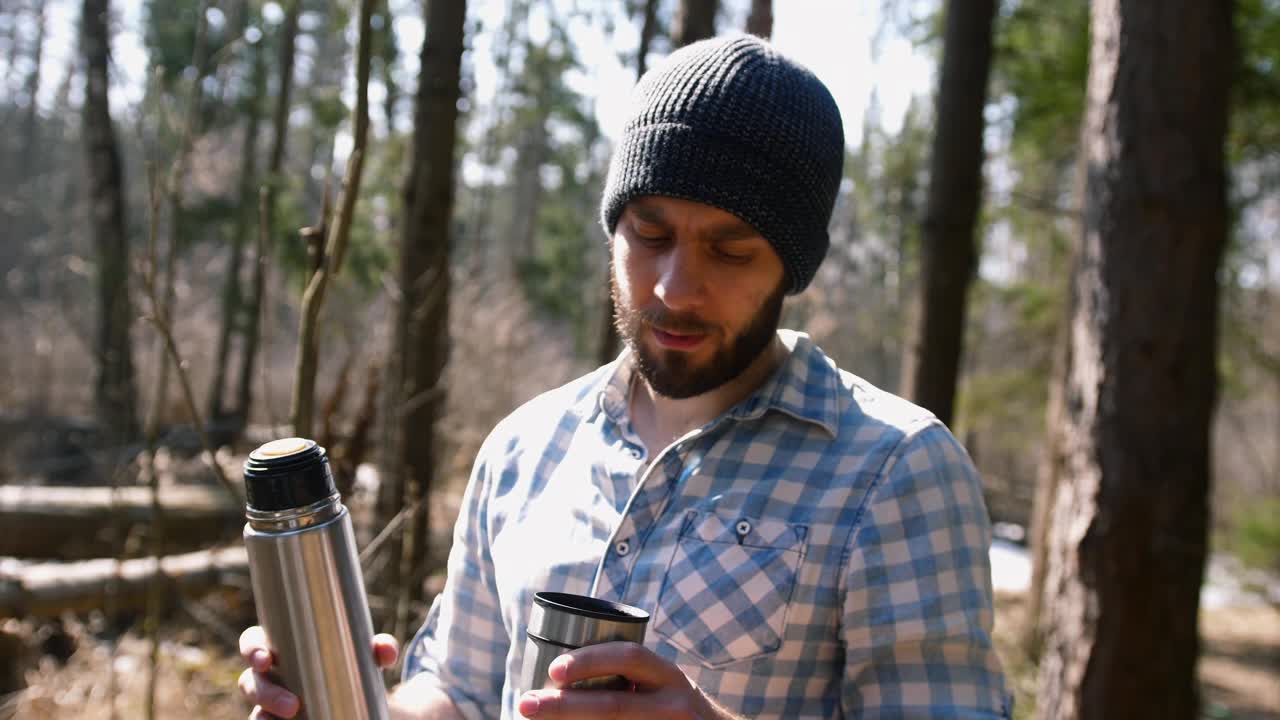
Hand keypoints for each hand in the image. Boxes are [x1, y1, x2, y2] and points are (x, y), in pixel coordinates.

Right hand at [237, 625, 398, 718]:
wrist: (359, 702)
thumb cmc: (351, 667)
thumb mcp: (365, 658)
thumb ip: (378, 650)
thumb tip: (385, 650)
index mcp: (282, 648)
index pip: (253, 642)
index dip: (252, 649)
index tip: (266, 659)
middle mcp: (270, 676)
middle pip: (251, 682)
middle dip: (266, 694)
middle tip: (293, 706)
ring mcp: (270, 705)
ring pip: (257, 713)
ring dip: (266, 718)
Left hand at [516, 642, 733, 719]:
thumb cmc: (674, 710)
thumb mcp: (660, 686)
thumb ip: (626, 677)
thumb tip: (555, 676)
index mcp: (667, 675)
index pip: (628, 658)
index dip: (589, 660)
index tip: (553, 670)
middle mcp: (674, 703)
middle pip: (614, 705)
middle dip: (564, 707)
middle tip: (526, 704)